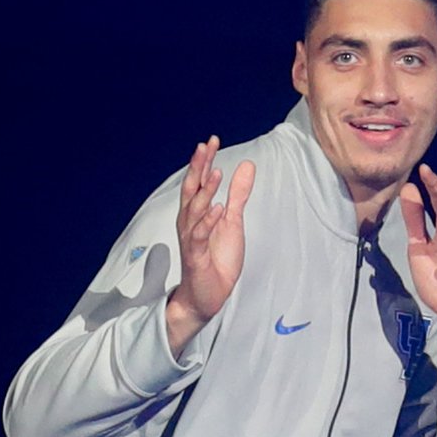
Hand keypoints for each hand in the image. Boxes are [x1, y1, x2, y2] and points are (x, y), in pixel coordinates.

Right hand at [166, 136, 254, 353]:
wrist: (206, 296)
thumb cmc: (216, 258)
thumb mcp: (233, 221)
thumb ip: (238, 194)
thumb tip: (246, 165)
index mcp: (197, 213)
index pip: (198, 181)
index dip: (203, 161)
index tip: (211, 141)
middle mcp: (189, 222)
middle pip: (191, 190)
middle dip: (198, 168)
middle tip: (205, 146)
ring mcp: (191, 239)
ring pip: (195, 211)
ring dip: (205, 192)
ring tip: (216, 173)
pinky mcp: (196, 257)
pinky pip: (199, 237)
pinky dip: (208, 223)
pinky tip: (218, 210)